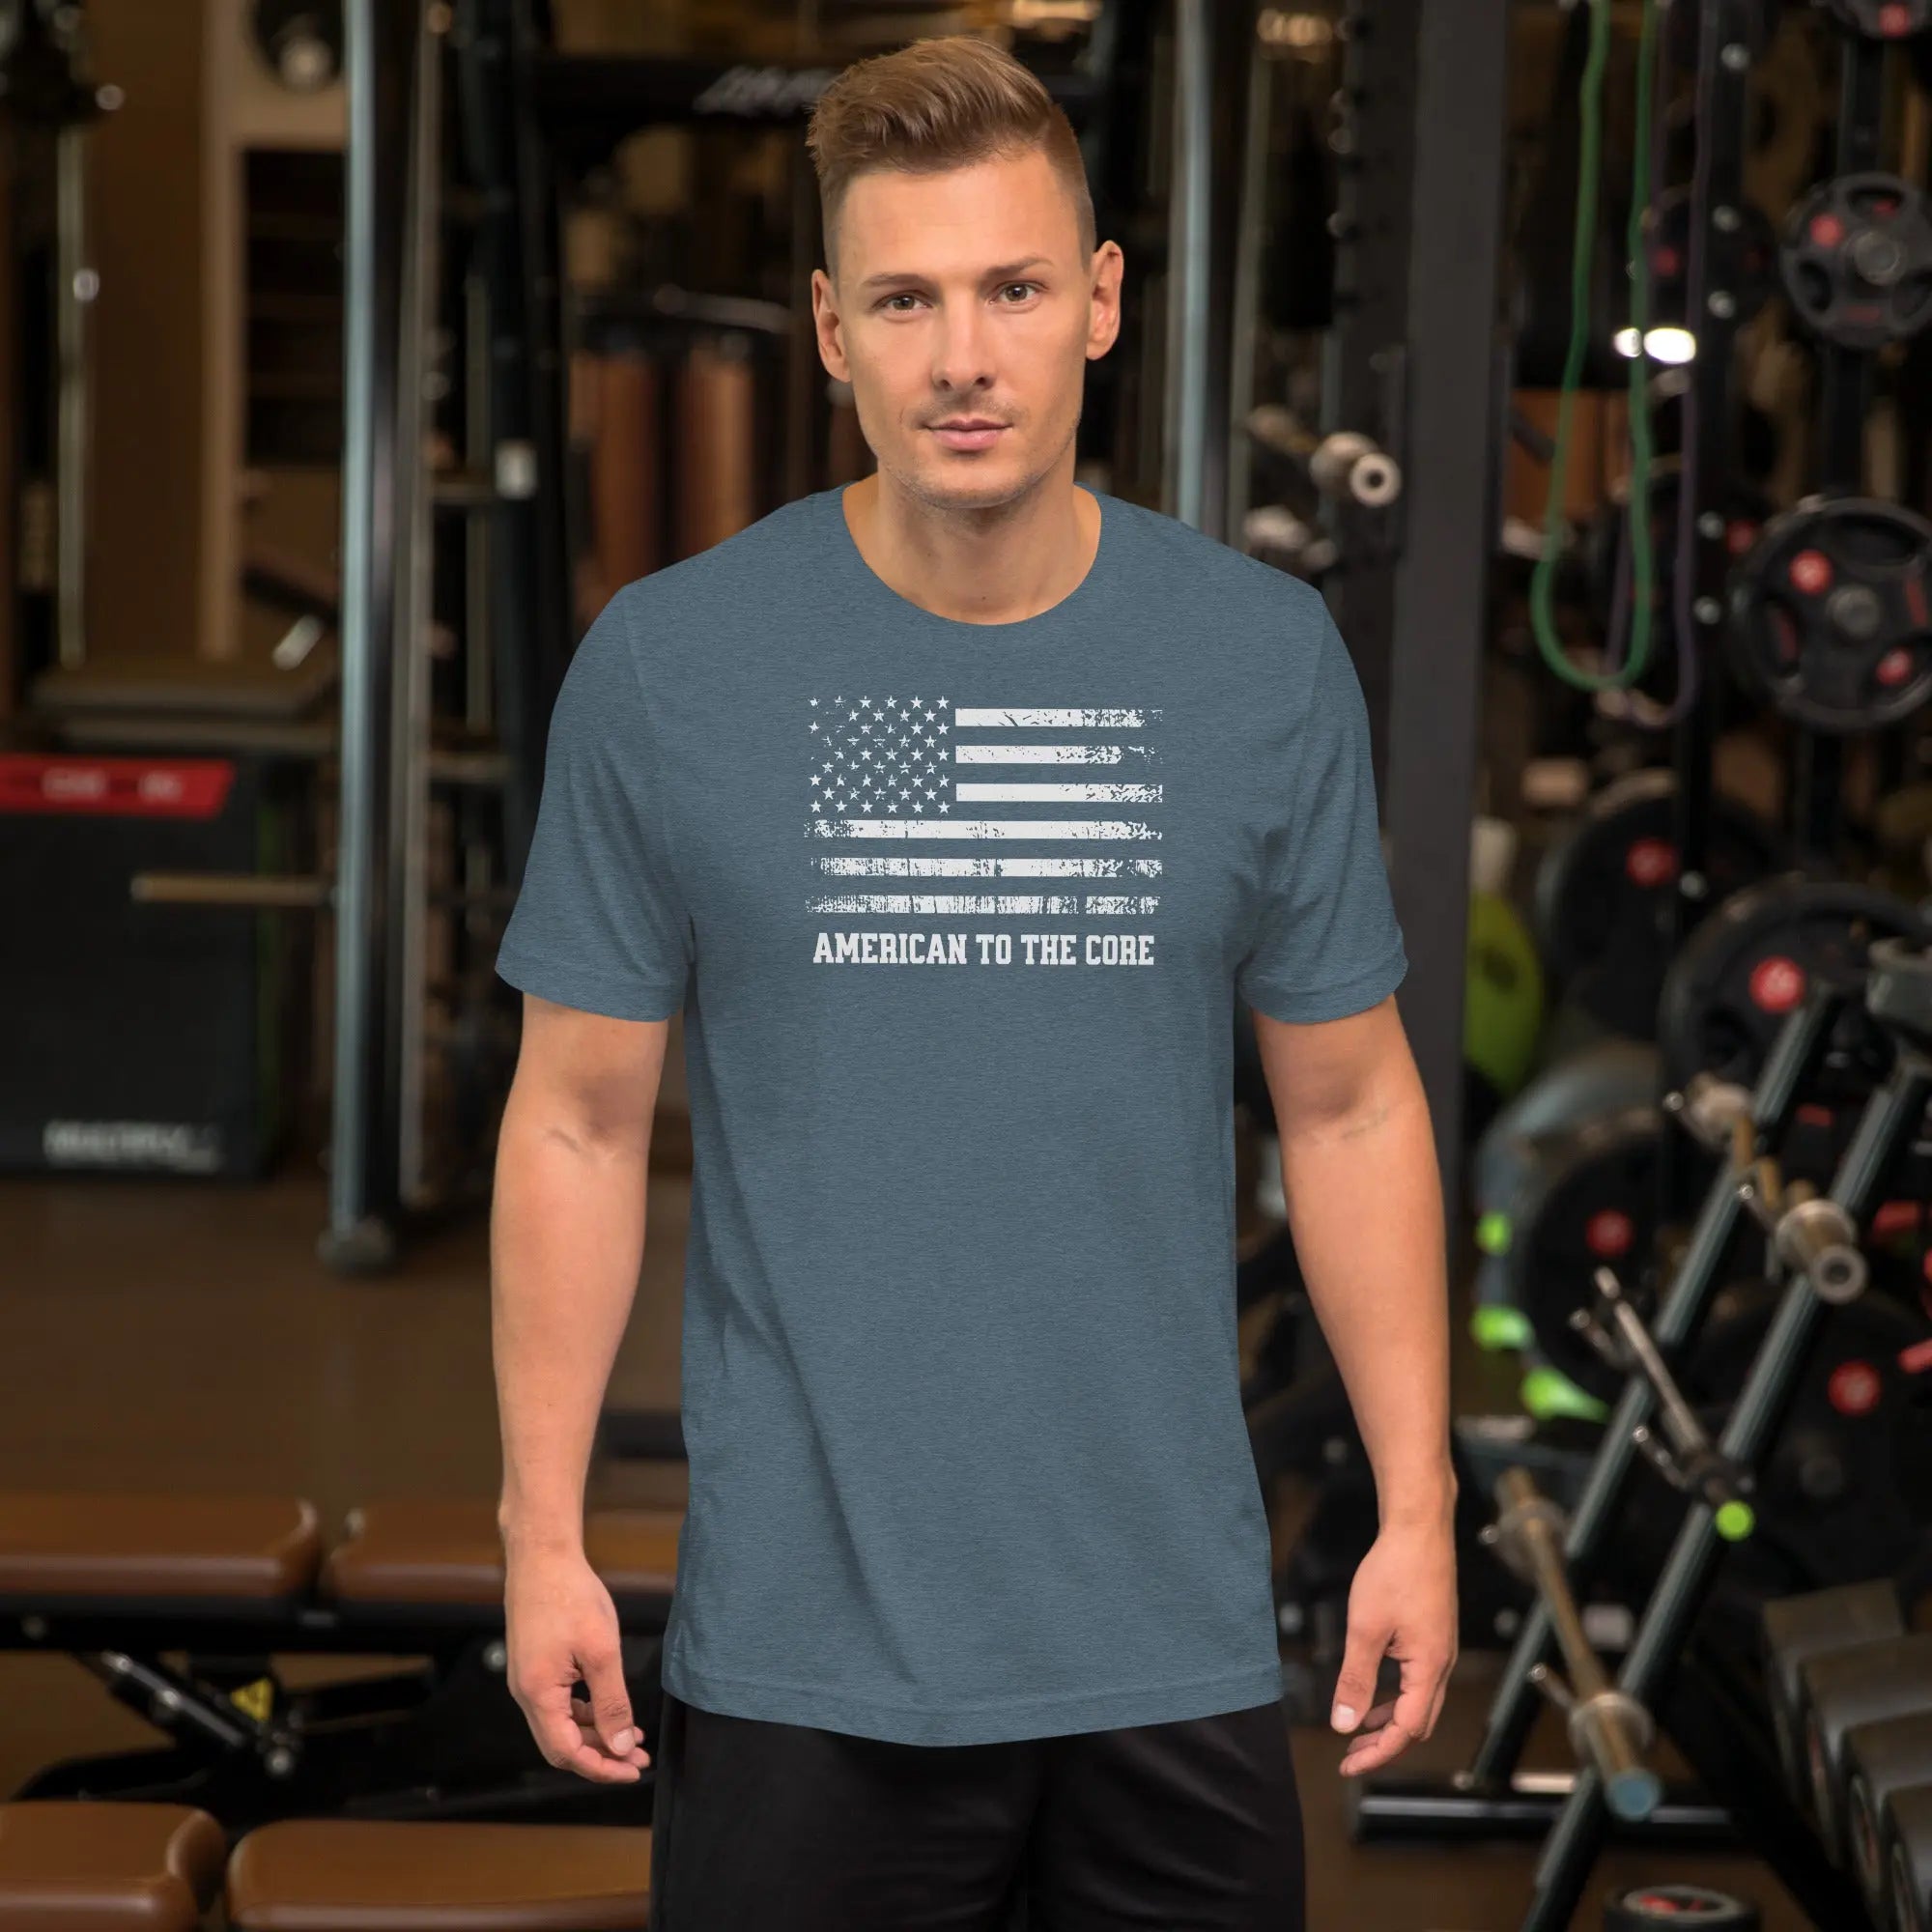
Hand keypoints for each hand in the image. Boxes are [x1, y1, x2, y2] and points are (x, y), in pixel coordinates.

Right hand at [505, 1543, 650, 1782]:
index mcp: (538, 1694)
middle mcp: (526, 1694)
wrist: (543, 1556)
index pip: (567, 1752)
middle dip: (601, 1755)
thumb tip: (620, 1746)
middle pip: (562, 1745)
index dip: (600, 1767)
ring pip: (561, 1725)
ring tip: (632, 1735)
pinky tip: (609, 1709)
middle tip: (637, 1757)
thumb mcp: (601, 1652)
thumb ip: (611, 1703)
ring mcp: (528, 1680)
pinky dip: (585, 1712)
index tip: (632, 1770)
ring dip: (595, 1734)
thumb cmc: (570, 1596)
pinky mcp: (534, 1666)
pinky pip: (558, 1704)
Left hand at [1331, 1513, 1457, 1776]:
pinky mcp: (1433, 1636)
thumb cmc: (1395, 1572)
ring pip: (1419, 1703)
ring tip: (1358, 1730)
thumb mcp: (1365, 1628)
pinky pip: (1417, 1681)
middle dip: (1385, 1744)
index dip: (1377, 1752)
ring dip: (1390, 1721)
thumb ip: (1355, 1679)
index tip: (1348, 1765)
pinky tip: (1374, 1691)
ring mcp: (1440, 1650)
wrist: (1419, 1529)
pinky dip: (1395, 1696)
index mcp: (1429, 1668)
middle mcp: (1442, 1664)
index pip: (1406, 1730)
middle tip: (1351, 1755)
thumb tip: (1344, 1724)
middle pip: (1417, 1723)